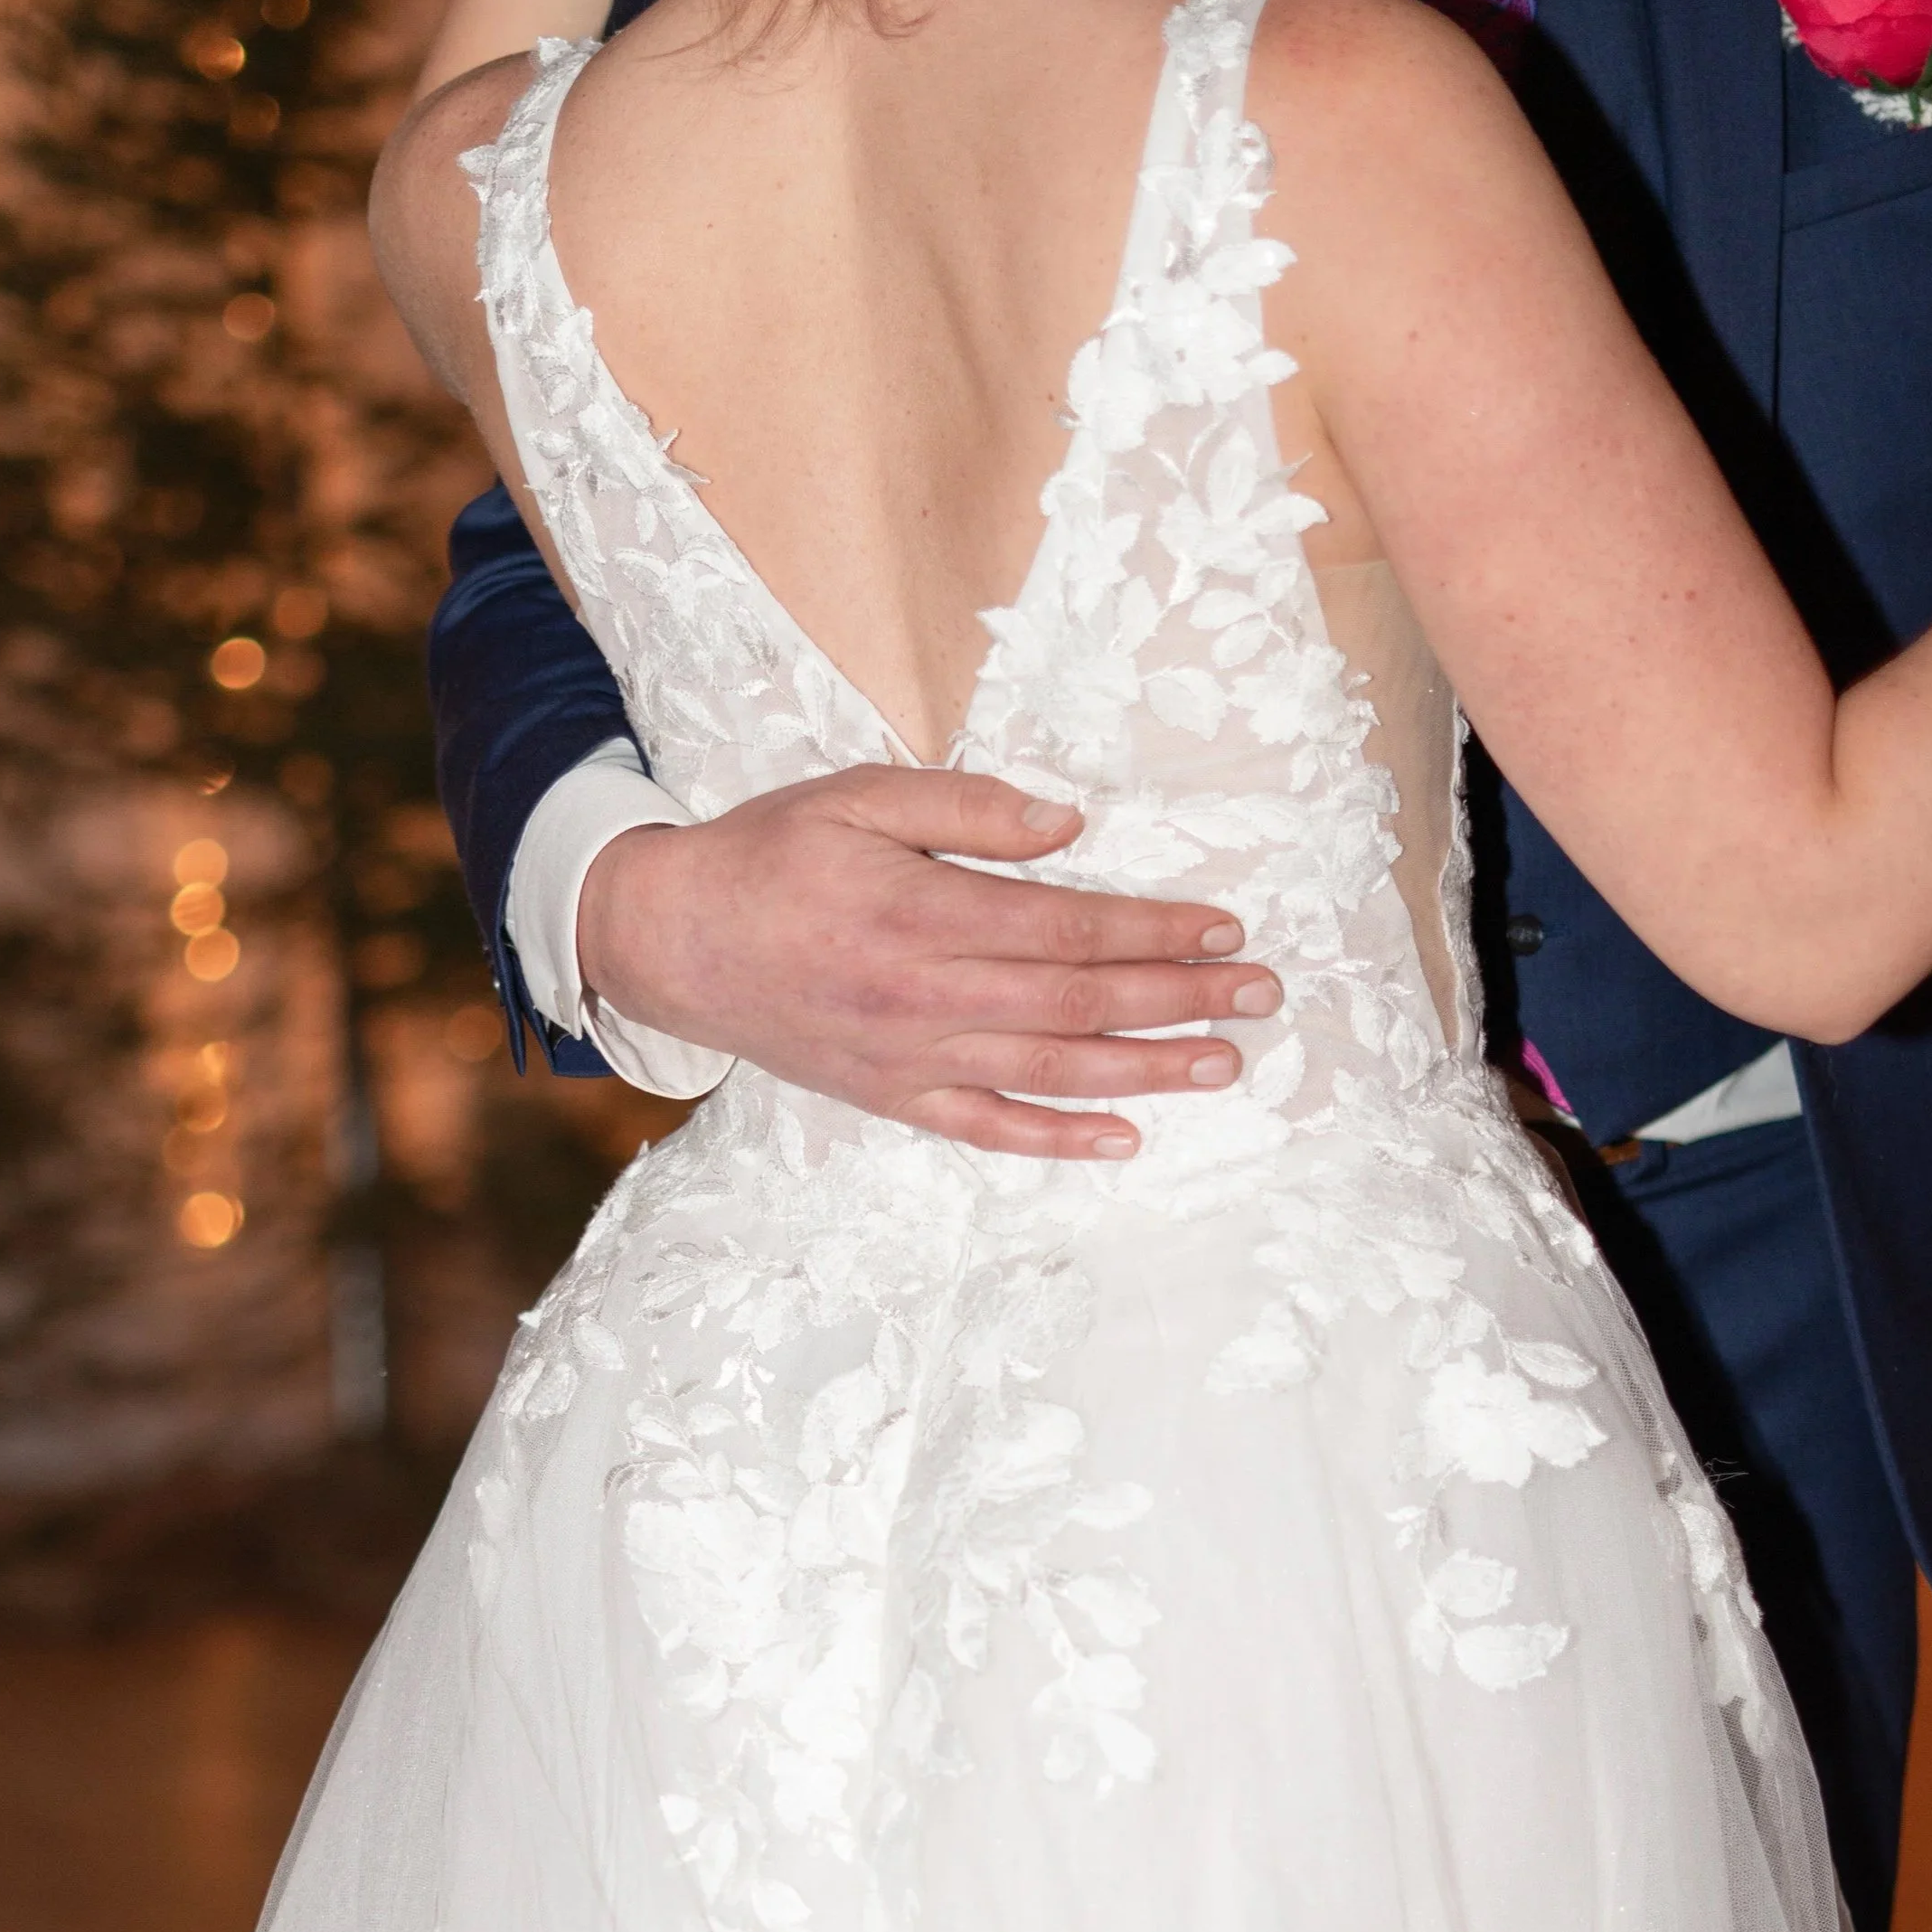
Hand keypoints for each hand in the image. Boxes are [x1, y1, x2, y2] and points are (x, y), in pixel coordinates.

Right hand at [577, 766, 1281, 1158]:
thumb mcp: (857, 794)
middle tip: (1261, 994)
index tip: (1224, 924)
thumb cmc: (768, 853)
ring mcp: (910, 1056)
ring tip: (1224, 1063)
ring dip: (1147, 1070)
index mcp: (923, 911)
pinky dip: (1057, 1137)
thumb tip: (1070, 824)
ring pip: (1050, 1071)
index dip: (1155, 930)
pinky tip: (1123, 1136)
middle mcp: (926, 994)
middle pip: (1079, 1004)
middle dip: (1182, 999)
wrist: (670, 938)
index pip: (1068, 928)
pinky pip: (987, 1128)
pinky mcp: (891, 1096)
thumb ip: (966, 806)